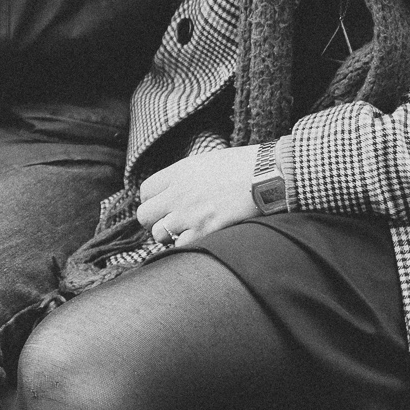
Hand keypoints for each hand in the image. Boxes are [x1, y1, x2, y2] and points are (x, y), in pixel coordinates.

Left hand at [134, 145, 260, 247]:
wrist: (266, 174)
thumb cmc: (241, 165)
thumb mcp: (205, 162)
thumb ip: (184, 177)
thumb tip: (172, 191)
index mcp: (178, 173)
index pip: (144, 191)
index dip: (151, 201)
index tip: (161, 206)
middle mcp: (178, 194)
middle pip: (144, 215)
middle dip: (154, 221)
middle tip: (169, 222)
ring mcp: (189, 214)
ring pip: (158, 234)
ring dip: (169, 236)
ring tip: (186, 231)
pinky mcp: (205, 231)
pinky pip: (180, 247)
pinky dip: (186, 246)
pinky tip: (199, 238)